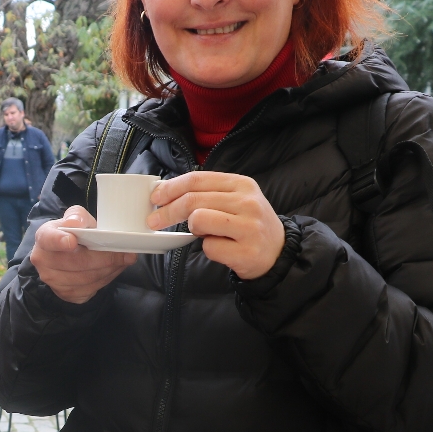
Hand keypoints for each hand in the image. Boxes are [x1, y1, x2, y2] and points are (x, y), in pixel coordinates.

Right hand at [29, 206, 134, 303]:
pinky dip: (107, 278)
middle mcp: (44, 261)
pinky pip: (91, 289)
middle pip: (76, 262)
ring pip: (87, 278)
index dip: (60, 241)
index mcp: (44, 237)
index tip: (72, 242)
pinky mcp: (66, 294)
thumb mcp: (75, 218)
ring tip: (123, 259)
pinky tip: (113, 269)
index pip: (49, 239)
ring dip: (110, 269)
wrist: (66, 254)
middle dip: (104, 258)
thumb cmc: (73, 233)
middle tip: (125, 253)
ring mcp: (53, 281)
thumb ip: (77, 216)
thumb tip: (77, 223)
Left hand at [148, 171, 284, 279]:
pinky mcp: (246, 252)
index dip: (171, 187)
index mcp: (242, 184)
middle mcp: (247, 202)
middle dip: (167, 211)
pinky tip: (223, 249)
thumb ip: (207, 193)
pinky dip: (210, 250)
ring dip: (193, 230)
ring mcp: (249, 227)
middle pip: (193, 201)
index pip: (198, 179)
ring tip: (206, 233)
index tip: (155, 198)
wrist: (278, 252)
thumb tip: (166, 193)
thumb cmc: (249, 225)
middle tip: (153, 221)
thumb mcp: (235, 200)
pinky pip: (210, 248)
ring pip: (198, 221)